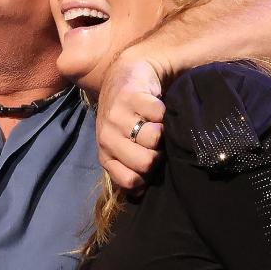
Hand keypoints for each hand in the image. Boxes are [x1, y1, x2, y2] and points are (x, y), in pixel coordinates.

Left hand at [96, 48, 166, 189]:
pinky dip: (165, 112)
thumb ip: (131, 169)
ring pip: (153, 139)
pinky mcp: (130, 95)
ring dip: (164, 132)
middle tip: (159, 141)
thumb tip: (142, 195)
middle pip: (146, 162)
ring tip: (160, 124)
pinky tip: (159, 108)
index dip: (148, 175)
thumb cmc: (128, 116)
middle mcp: (107, 137)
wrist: (124, 74)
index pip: (131, 181)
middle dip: (159, 153)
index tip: (152, 160)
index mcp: (106, 154)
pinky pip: (158, 114)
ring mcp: (116, 115)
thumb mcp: (123, 146)